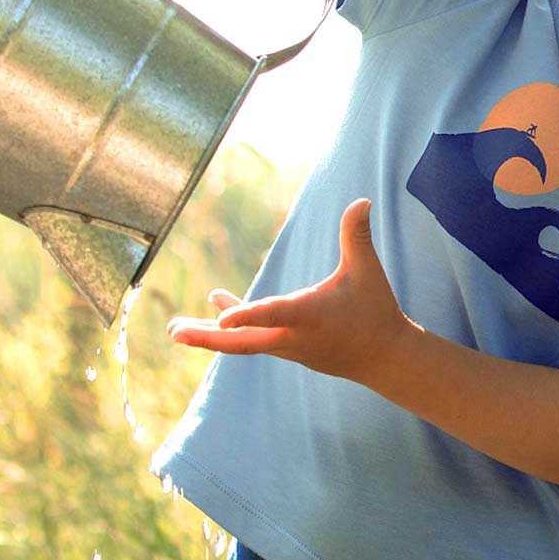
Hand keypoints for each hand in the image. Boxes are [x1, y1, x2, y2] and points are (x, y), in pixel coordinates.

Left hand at [166, 199, 412, 383]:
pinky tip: (215, 308)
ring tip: (175, 329)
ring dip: (209, 336)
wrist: (384, 358)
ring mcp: (287, 346)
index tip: (221, 319)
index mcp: (310, 315)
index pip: (275, 314)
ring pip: (243, 343)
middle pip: (243, 342)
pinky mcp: (286, 348)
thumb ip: (357, 236)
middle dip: (207, 338)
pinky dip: (233, 325)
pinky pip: (252, 338)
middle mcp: (293, 335)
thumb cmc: (376, 311)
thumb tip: (361, 200)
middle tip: (174, 332)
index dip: (248, 314)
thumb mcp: (368, 271)